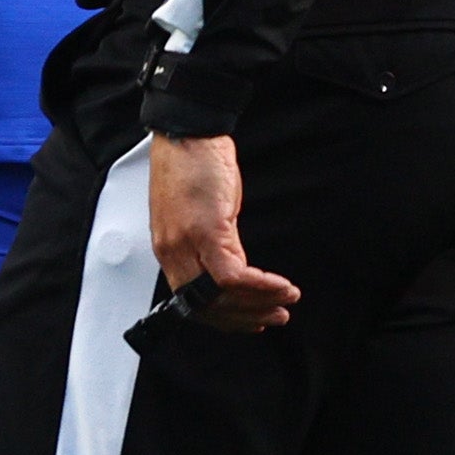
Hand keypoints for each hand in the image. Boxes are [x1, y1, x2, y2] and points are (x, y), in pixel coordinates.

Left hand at [147, 132, 299, 332]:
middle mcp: (173, 252)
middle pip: (206, 306)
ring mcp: (186, 244)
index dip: (224, 319)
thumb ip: (210, 245)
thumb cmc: (192, 167)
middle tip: (274, 317)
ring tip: (285, 301)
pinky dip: (260, 285)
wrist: (189, 134)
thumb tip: (234, 270)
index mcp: (169, 250)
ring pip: (220, 296)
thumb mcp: (199, 216)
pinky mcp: (205, 231)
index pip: (192, 302)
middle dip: (245, 318)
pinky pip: (233, 276)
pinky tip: (280, 285)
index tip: (250, 321)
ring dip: (258, 303)